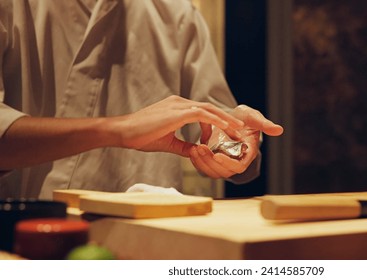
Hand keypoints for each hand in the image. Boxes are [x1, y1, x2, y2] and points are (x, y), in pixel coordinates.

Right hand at [114, 96, 243, 156]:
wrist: (123, 132)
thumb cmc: (141, 136)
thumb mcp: (168, 142)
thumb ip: (184, 145)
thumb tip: (196, 151)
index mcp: (176, 107)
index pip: (202, 112)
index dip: (214, 123)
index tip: (220, 136)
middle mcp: (179, 103)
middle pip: (209, 108)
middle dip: (226, 118)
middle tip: (239, 129)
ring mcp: (178, 106)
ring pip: (208, 109)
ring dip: (225, 119)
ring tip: (237, 129)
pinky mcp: (177, 112)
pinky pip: (202, 114)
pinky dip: (215, 121)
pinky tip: (224, 128)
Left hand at [189, 105, 283, 178]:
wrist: (232, 118)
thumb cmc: (245, 118)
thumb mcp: (253, 117)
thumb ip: (264, 124)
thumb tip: (279, 130)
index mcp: (247, 154)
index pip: (239, 167)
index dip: (228, 163)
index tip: (217, 155)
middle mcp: (235, 161)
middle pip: (223, 172)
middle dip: (210, 163)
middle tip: (201, 149)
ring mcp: (223, 162)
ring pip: (212, 172)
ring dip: (202, 163)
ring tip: (194, 149)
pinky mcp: (213, 160)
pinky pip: (204, 168)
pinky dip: (197, 162)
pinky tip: (191, 150)